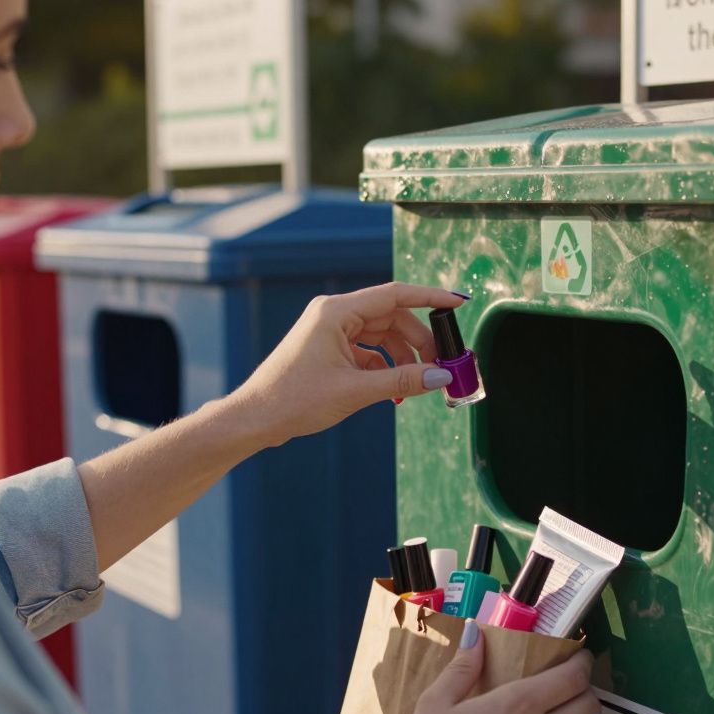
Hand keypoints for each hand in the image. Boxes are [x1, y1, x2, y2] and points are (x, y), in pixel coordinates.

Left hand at [230, 282, 462, 446]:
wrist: (255, 418)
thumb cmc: (295, 399)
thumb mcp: (355, 391)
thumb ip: (402, 381)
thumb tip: (441, 377)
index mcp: (336, 311)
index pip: (395, 295)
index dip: (430, 298)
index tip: (457, 303)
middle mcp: (333, 314)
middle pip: (391, 317)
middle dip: (418, 342)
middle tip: (441, 366)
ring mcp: (330, 331)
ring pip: (381, 336)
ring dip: (403, 358)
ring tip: (418, 385)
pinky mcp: (328, 348)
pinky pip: (367, 351)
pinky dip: (384, 368)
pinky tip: (393, 393)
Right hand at [413, 620, 599, 713]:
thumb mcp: (435, 706)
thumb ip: (460, 669)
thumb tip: (475, 634)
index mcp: (514, 707)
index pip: (571, 678)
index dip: (580, 663)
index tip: (576, 657)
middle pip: (590, 705)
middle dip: (585, 690)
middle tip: (570, 683)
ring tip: (561, 711)